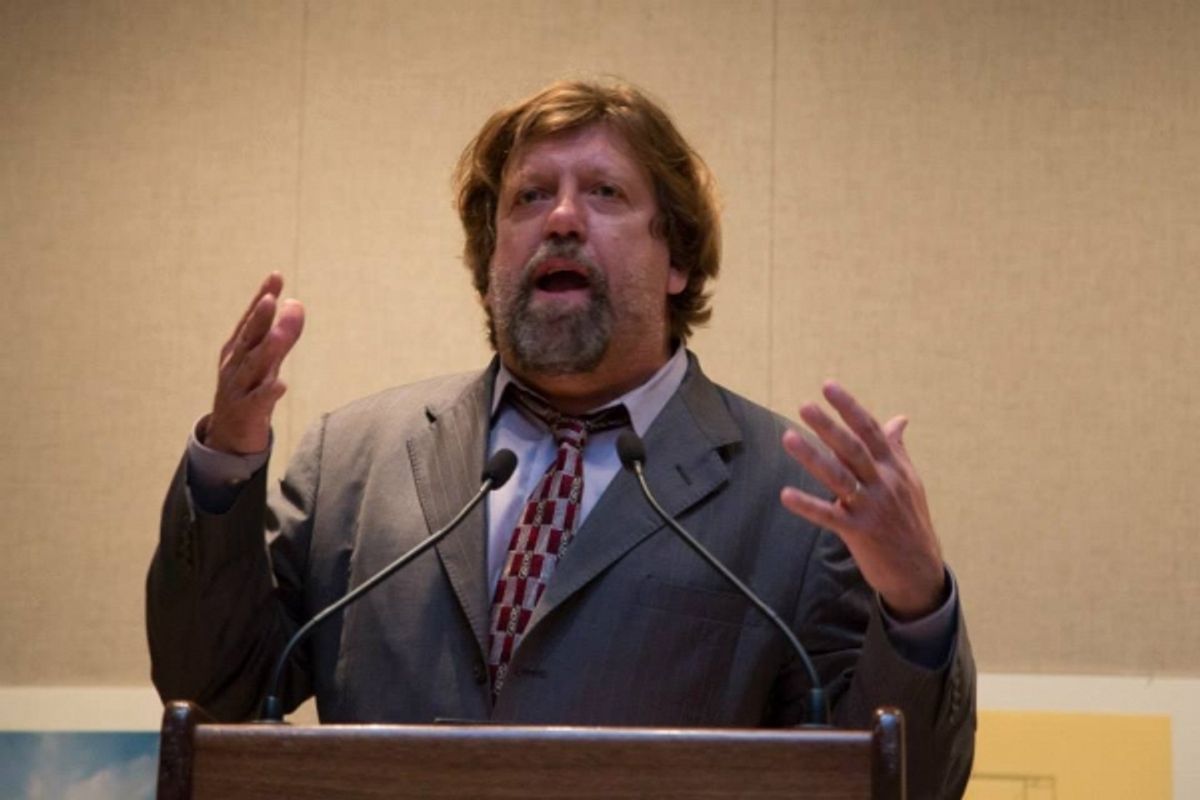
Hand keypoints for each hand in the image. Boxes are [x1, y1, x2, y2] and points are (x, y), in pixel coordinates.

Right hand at [204, 272, 304, 454]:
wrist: (228, 437)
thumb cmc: (249, 390)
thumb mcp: (265, 360)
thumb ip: (281, 333)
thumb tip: (296, 304)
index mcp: (238, 350)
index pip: (251, 320)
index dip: (262, 298)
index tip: (276, 276)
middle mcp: (235, 366)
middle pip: (249, 339)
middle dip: (258, 319)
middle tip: (270, 299)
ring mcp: (238, 389)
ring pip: (253, 368)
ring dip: (265, 350)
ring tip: (278, 335)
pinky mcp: (246, 414)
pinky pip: (258, 402)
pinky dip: (268, 393)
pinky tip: (281, 385)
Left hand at [780, 381, 945, 618]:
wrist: (919, 569)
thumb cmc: (910, 520)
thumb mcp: (909, 482)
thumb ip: (896, 449)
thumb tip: (899, 419)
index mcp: (894, 468)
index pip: (871, 430)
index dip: (849, 407)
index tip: (828, 386)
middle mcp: (884, 483)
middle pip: (853, 449)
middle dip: (828, 426)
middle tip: (805, 406)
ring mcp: (871, 507)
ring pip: (838, 477)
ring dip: (812, 457)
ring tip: (788, 437)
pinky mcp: (859, 532)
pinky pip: (829, 516)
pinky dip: (807, 505)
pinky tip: (785, 495)